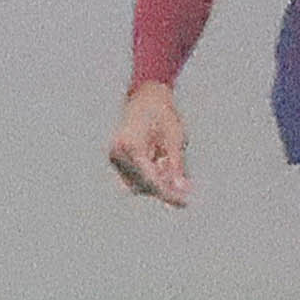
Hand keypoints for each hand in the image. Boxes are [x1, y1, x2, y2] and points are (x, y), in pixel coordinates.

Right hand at [110, 82, 189, 207]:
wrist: (146, 97)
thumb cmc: (163, 114)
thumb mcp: (175, 139)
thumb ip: (176, 166)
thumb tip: (181, 190)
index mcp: (131, 146)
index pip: (150, 180)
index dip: (168, 193)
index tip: (184, 202)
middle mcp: (118, 153)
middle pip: (144, 185)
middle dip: (164, 185)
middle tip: (183, 177)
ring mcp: (115, 157)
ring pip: (139, 184)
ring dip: (158, 180)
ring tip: (167, 159)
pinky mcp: (117, 160)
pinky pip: (135, 177)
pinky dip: (151, 174)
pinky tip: (160, 160)